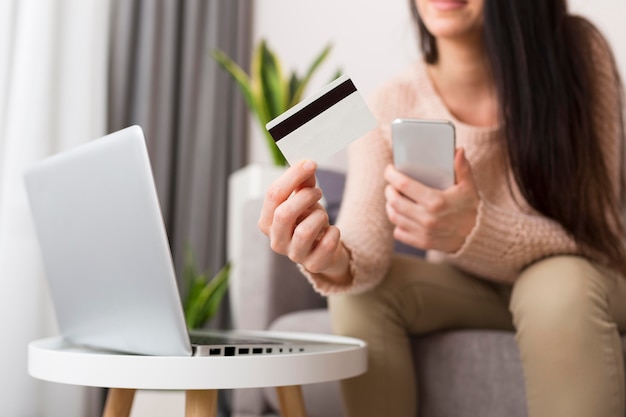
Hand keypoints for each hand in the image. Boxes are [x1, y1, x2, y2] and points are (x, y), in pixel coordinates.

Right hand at [258, 160, 348, 280]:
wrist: (324, 247)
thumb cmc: (308, 219)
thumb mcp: (304, 199)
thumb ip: (303, 182)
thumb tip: (305, 163)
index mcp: (267, 221)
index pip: (273, 195)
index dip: (292, 176)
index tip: (310, 164)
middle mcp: (276, 240)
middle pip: (283, 214)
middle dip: (305, 197)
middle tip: (318, 191)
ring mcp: (294, 255)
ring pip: (304, 232)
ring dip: (319, 216)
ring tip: (323, 215)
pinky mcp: (313, 265)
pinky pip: (326, 245)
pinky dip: (333, 233)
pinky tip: (332, 230)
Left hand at [384, 148, 478, 252]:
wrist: (477, 236)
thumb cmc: (470, 207)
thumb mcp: (468, 186)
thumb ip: (462, 168)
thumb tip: (458, 150)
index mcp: (436, 201)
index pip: (404, 185)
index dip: (392, 175)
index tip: (390, 169)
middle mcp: (427, 218)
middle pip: (395, 201)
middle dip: (389, 190)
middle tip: (391, 184)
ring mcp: (423, 232)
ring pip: (394, 217)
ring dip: (390, 205)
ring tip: (394, 198)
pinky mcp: (422, 242)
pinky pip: (399, 233)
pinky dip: (397, 223)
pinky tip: (401, 215)